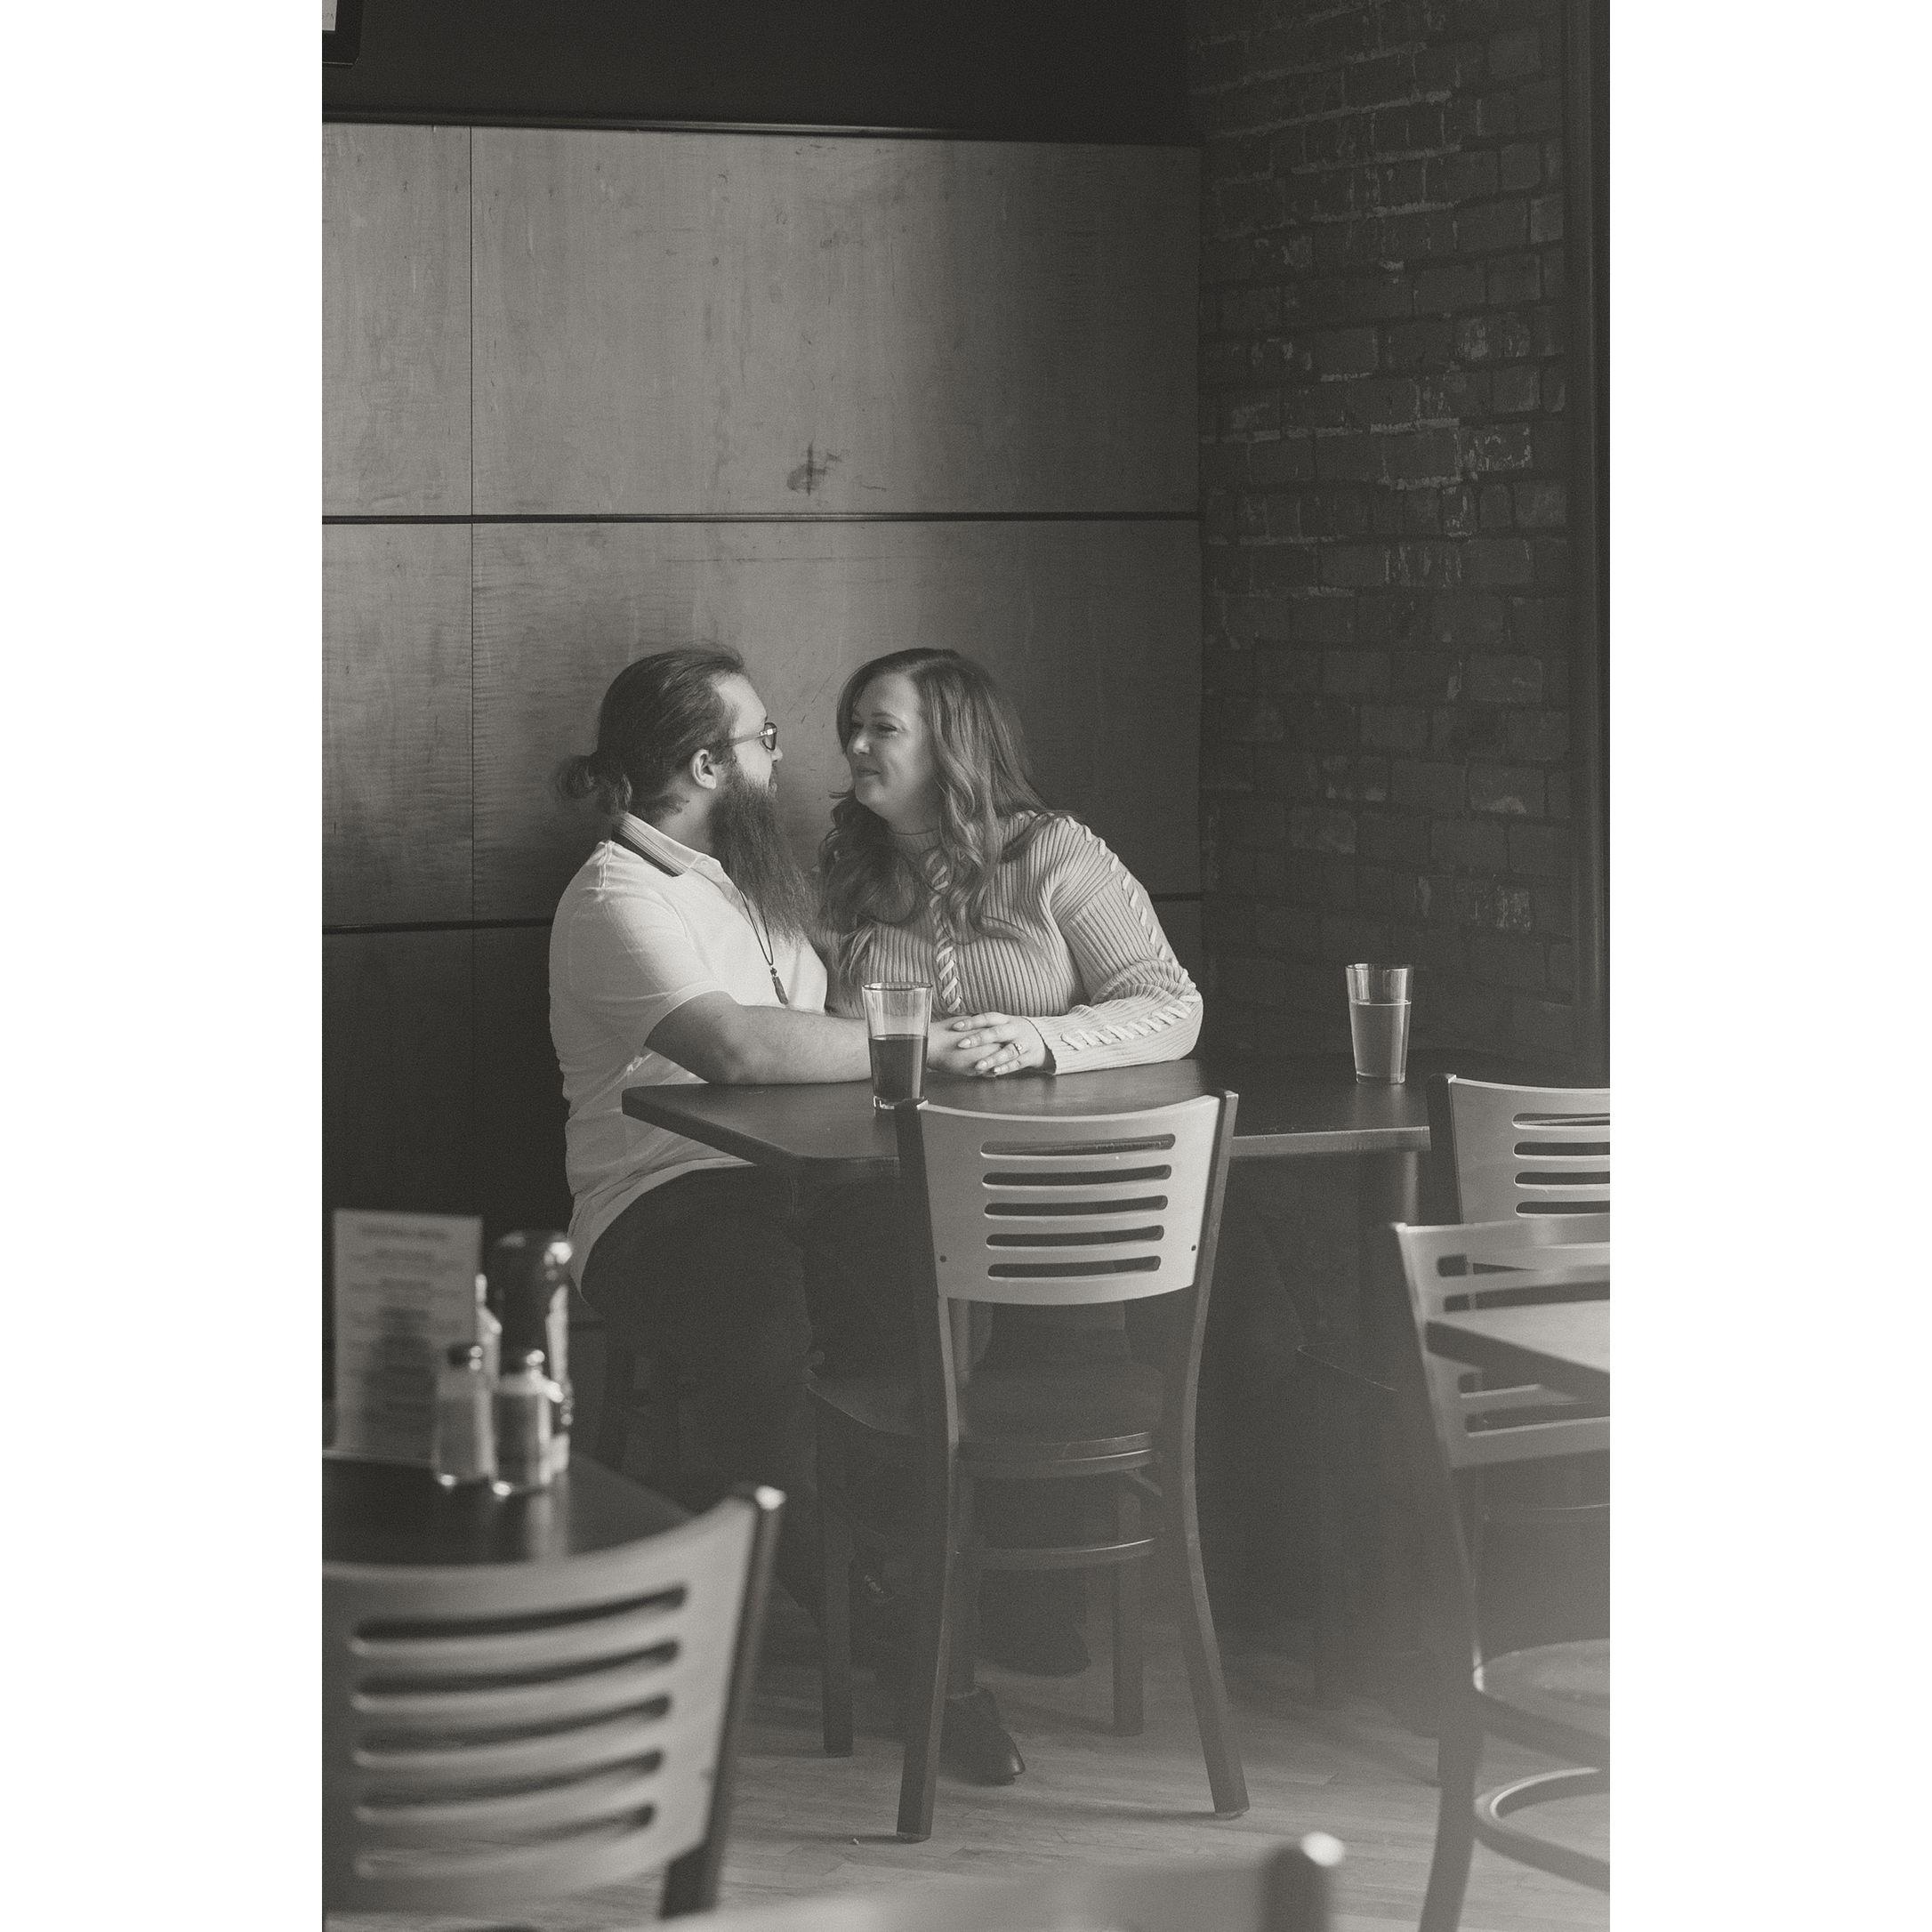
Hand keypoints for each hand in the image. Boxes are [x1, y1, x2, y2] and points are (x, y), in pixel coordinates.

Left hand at [935, 1011, 1050, 1078]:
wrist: (1046, 1040)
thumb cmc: (1015, 1033)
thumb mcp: (1004, 1025)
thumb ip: (987, 1026)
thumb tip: (958, 1024)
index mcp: (1006, 1020)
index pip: (987, 1018)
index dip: (972, 1022)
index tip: (955, 1027)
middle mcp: (1015, 1030)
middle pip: (996, 1032)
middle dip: (979, 1038)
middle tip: (961, 1044)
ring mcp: (1023, 1044)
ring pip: (1007, 1051)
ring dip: (992, 1058)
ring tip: (977, 1065)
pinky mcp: (1029, 1057)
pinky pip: (1016, 1063)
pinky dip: (1005, 1068)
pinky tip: (993, 1072)